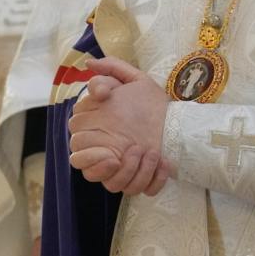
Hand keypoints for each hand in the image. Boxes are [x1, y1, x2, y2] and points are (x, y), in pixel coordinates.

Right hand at [68, 57, 172, 195]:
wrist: (177, 119)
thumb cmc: (150, 101)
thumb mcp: (134, 80)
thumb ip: (111, 70)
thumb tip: (88, 64)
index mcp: (95, 131)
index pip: (76, 143)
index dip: (89, 140)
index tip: (110, 134)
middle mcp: (104, 152)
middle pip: (86, 169)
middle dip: (107, 163)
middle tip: (134, 148)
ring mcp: (122, 169)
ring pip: (112, 186)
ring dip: (134, 172)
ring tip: (152, 152)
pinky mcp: (140, 180)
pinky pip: (138, 191)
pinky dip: (151, 180)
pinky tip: (164, 162)